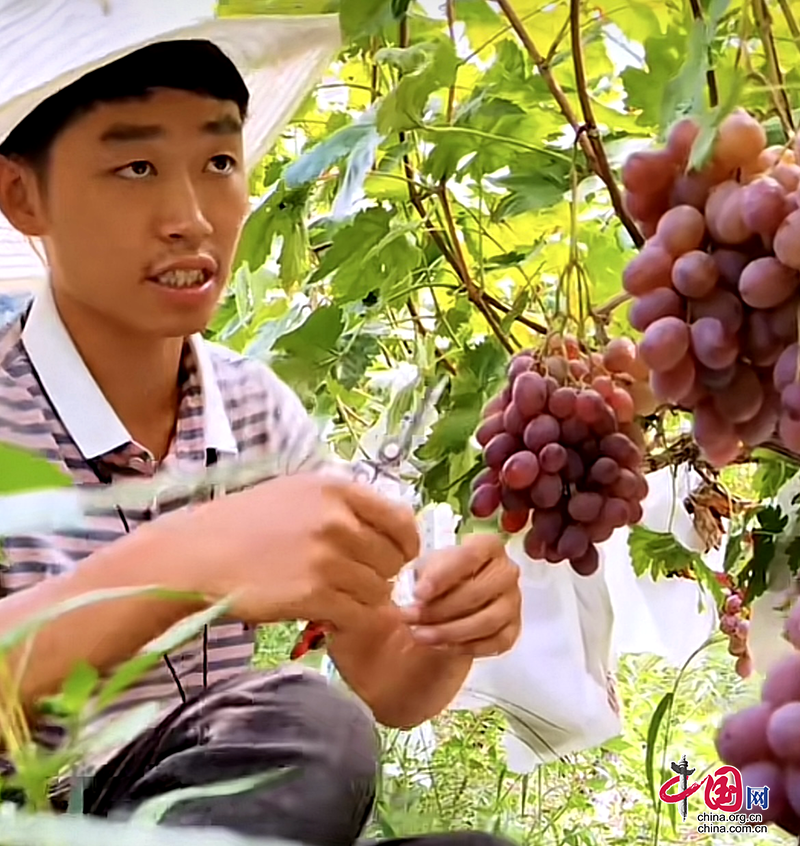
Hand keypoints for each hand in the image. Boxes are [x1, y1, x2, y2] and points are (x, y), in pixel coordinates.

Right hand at [160, 473, 419, 631]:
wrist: (197, 556)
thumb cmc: (243, 524)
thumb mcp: (297, 494)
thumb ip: (343, 506)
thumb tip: (386, 528)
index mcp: (338, 490)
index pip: (402, 520)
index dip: (406, 545)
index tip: (398, 558)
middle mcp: (338, 520)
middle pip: (393, 560)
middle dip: (382, 575)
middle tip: (355, 582)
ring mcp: (327, 558)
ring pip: (378, 591)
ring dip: (363, 600)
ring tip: (335, 597)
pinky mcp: (314, 595)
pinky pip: (358, 615)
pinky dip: (349, 621)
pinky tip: (327, 615)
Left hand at [399, 533, 520, 656]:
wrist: (451, 599)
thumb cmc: (440, 576)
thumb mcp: (428, 566)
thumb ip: (424, 573)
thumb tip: (416, 590)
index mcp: (488, 547)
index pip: (470, 557)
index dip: (443, 576)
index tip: (418, 594)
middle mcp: (506, 572)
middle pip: (477, 593)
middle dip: (439, 608)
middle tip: (410, 618)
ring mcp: (513, 602)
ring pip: (486, 621)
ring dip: (449, 631)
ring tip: (419, 635)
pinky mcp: (513, 630)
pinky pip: (492, 643)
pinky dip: (464, 646)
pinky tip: (439, 645)